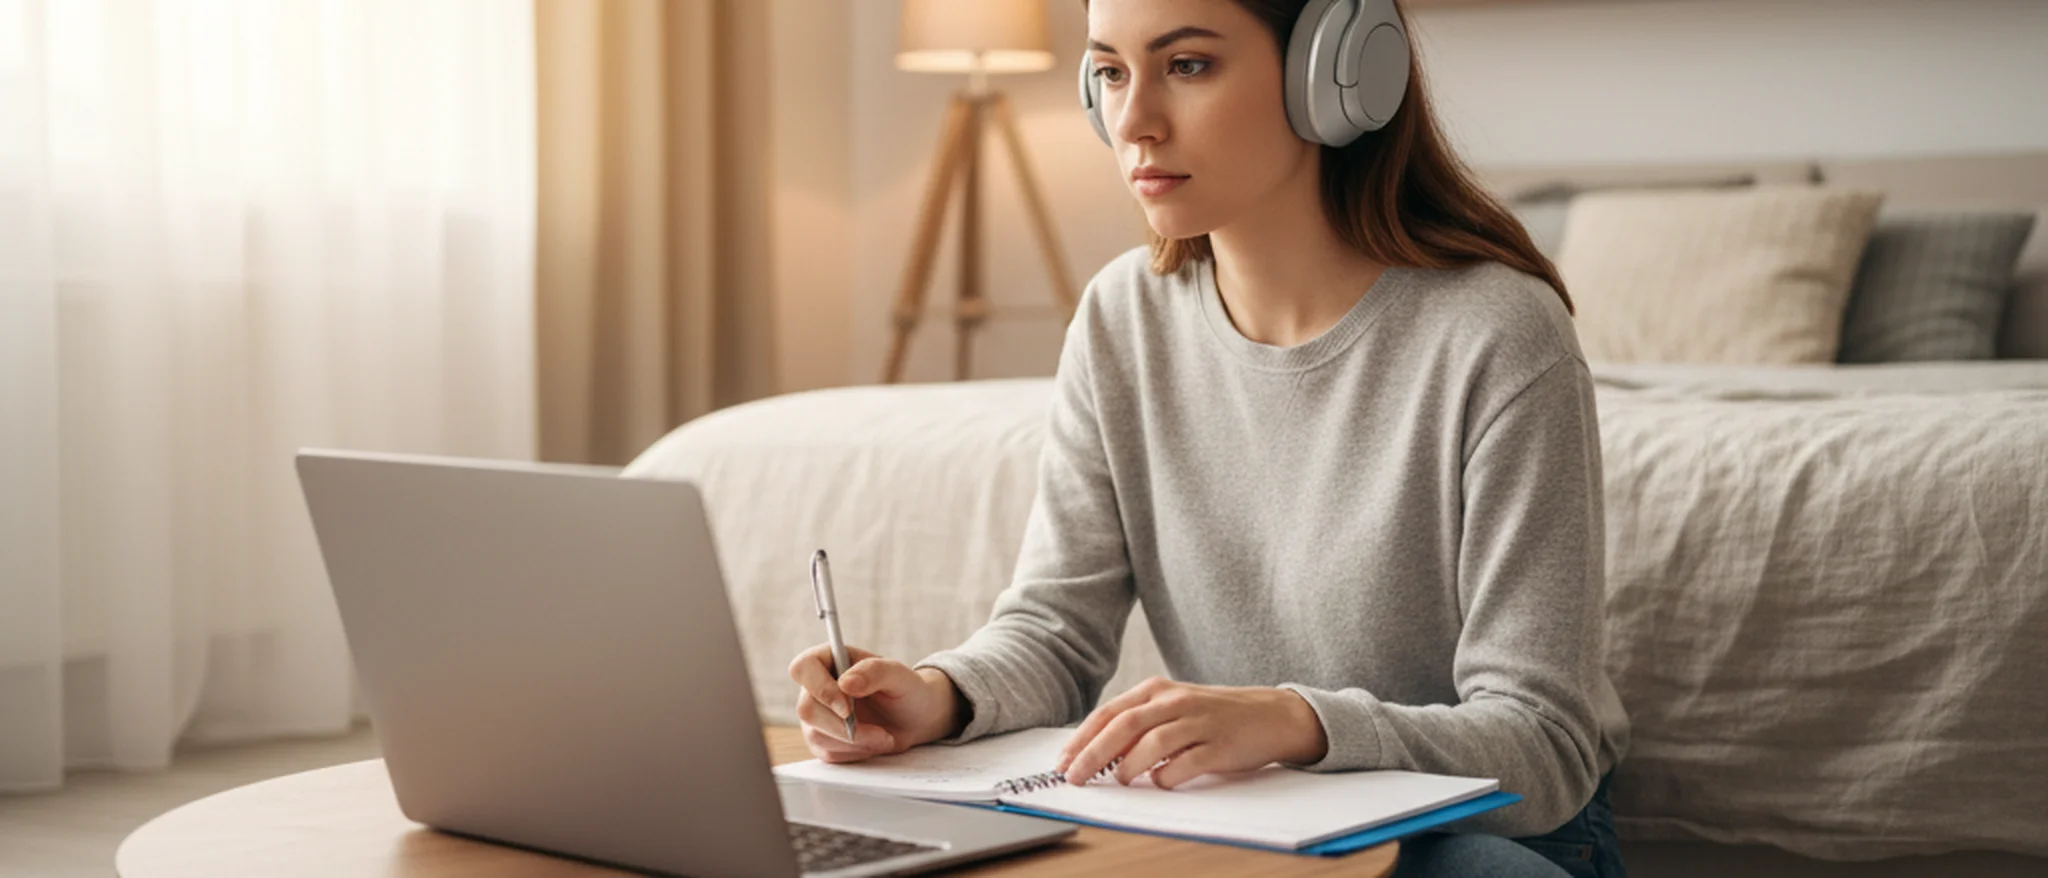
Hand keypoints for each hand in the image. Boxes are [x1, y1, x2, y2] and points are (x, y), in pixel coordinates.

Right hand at [787, 643, 964, 762]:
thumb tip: (846, 683)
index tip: (847, 708)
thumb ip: (874, 672)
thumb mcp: (899, 675)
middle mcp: (816, 687)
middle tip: (880, 732)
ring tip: (884, 737)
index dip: (820, 689)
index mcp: (829, 660)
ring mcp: (816, 715)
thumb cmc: (905, 689)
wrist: (914, 718)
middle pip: (807, 709)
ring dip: (855, 742)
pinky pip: (827, 753)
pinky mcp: (822, 740)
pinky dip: (855, 753)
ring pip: (816, 735)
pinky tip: (874, 743)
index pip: (803, 668)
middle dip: (844, 727)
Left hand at [1055, 676, 1327, 789]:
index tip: (1062, 762)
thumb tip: (1094, 754)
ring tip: (1119, 780)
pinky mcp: (1220, 745)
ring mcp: (1199, 722)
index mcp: (1157, 690)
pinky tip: (1160, 782)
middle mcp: (1175, 701)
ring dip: (1129, 765)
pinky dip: (1167, 776)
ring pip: (1153, 742)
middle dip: (1093, 754)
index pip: (1109, 713)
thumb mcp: (1170, 710)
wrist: (1269, 715)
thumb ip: (1136, 725)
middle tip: (1075, 777)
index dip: (1082, 739)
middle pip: (1124, 726)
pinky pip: (1186, 763)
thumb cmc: (1211, 716)